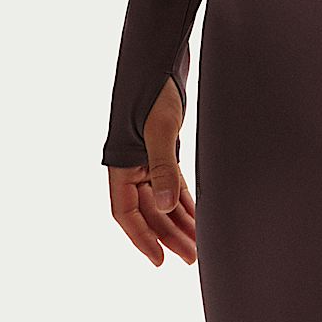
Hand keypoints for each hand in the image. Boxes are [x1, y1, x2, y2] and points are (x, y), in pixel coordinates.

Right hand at [107, 74, 197, 266]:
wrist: (159, 61)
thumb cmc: (155, 92)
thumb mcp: (161, 129)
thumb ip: (164, 167)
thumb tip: (168, 206)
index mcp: (122, 165)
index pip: (127, 213)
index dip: (142, 239)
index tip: (159, 260)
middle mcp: (132, 167)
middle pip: (149, 212)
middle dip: (169, 235)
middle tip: (191, 257)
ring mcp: (147, 160)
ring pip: (162, 201)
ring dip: (179, 222)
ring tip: (199, 244)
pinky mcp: (164, 150)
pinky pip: (171, 184)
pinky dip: (184, 201)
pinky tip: (198, 217)